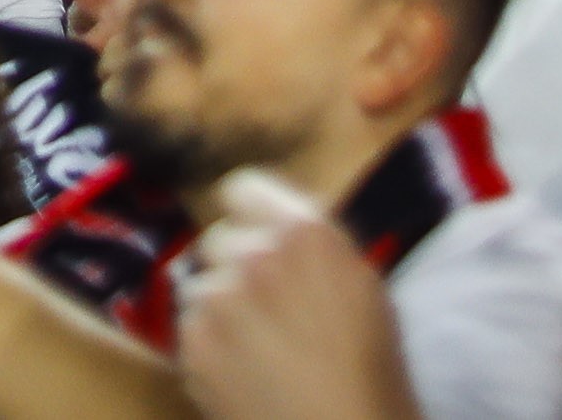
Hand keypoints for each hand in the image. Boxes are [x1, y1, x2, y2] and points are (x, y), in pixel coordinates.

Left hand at [174, 172, 424, 419]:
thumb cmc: (373, 374)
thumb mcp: (362, 288)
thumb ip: (315, 247)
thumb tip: (282, 228)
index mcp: (305, 232)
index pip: (242, 188)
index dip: (250, 216)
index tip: (259, 239)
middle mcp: (253, 253)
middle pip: (218, 239)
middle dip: (235, 266)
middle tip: (265, 307)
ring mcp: (217, 299)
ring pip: (200, 285)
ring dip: (220, 308)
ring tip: (254, 348)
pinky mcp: (193, 345)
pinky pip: (189, 329)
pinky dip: (208, 348)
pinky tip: (241, 374)